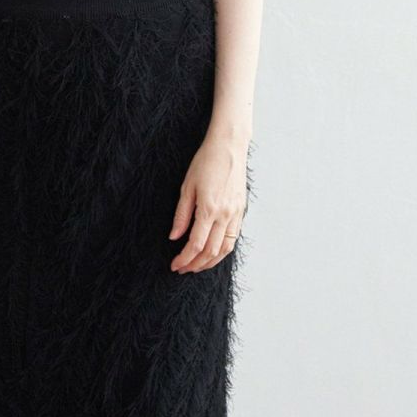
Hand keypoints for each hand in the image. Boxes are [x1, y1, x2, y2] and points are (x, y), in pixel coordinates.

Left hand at [169, 135, 247, 272]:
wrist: (229, 147)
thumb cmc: (205, 162)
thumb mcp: (187, 187)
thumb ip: (181, 215)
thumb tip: (175, 237)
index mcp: (209, 209)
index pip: (196, 245)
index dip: (184, 259)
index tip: (175, 265)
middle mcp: (225, 215)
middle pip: (211, 251)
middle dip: (195, 264)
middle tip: (183, 269)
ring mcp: (235, 214)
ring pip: (225, 249)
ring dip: (210, 262)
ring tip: (196, 266)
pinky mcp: (241, 211)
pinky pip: (233, 238)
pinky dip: (222, 251)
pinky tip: (212, 253)